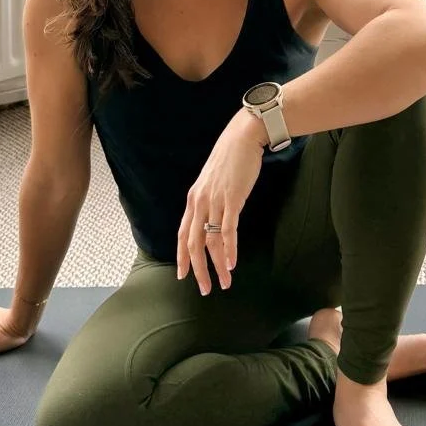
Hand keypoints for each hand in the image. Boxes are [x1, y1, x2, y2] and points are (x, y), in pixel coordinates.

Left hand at [177, 109, 265, 295]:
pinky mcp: (232, 199)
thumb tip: (211, 217)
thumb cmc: (230, 157)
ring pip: (212, 241)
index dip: (182, 257)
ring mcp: (215, 201)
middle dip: (199, 270)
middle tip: (205, 289)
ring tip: (225, 282)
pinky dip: (230, 249)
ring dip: (218, 265)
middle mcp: (200, 202)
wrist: (243, 137)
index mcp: (193, 199)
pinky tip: (232, 264)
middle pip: (194, 244)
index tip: (183, 275)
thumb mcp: (212, 181)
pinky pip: (228, 231)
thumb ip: (209, 199)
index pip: (182, 234)